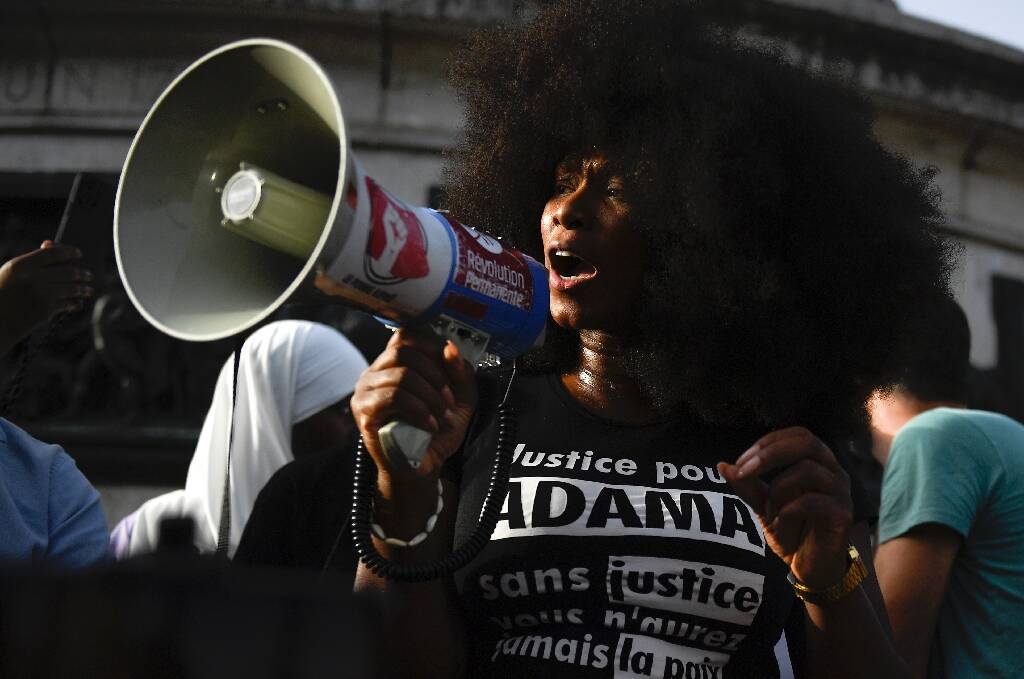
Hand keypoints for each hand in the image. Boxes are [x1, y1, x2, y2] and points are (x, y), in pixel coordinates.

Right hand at [0, 241, 92, 354]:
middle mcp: (33, 278)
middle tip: (89, 275)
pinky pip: (66, 303)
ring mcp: (41, 294)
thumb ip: (32, 260)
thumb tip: (50, 243)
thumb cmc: (3, 294)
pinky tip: (77, 303)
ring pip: (71, 288)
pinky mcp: (46, 310)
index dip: (69, 252)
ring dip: (83, 289)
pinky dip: (74, 303)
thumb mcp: (12, 273)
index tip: (79, 253)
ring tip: (88, 290)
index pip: (53, 253)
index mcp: (21, 265)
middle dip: (82, 274)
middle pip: (67, 271)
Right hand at [350, 326, 477, 484]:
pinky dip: (419, 410)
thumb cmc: (437, 431)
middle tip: (448, 399)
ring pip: (401, 375)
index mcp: (395, 363)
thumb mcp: (460, 398)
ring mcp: (366, 391)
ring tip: (441, 416)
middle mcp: (376, 372)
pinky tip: (429, 424)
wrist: (423, 466)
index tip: (450, 364)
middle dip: (434, 374)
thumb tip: (450, 347)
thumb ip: (460, 372)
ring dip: (430, 396)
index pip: (406, 335)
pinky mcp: (365, 412)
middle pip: (402, 351)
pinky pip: (393, 398)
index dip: (431, 345)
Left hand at [717, 427, 852, 589]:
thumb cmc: (791, 532)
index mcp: (819, 463)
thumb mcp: (763, 506)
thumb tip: (722, 465)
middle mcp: (835, 472)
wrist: (810, 569)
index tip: (741, 462)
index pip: (799, 434)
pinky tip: (779, 525)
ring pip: (807, 471)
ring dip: (778, 490)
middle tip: (743, 471)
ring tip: (769, 512)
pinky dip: (788, 511)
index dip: (769, 442)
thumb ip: (747, 486)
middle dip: (770, 453)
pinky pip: (813, 501)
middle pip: (807, 443)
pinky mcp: (843, 515)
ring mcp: (842, 493)